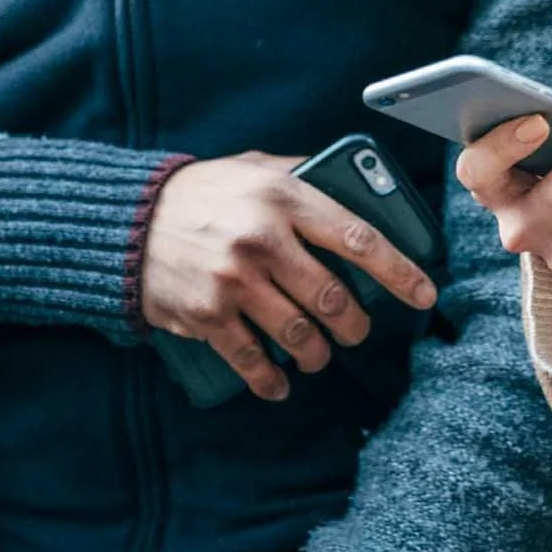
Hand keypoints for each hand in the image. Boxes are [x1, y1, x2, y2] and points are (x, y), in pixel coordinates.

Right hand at [142, 151, 437, 402]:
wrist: (126, 220)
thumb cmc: (202, 191)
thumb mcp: (253, 167)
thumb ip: (301, 172)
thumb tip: (354, 178)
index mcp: (284, 197)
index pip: (357, 237)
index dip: (398, 270)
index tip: (424, 293)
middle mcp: (262, 239)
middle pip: (333, 297)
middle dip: (355, 323)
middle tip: (357, 329)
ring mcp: (234, 280)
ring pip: (299, 333)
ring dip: (318, 352)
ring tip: (319, 353)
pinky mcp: (208, 315)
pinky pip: (252, 359)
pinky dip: (270, 379)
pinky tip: (279, 384)